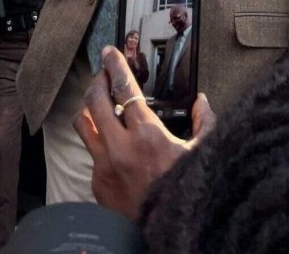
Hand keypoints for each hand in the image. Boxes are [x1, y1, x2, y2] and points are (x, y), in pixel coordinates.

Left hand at [73, 46, 214, 219]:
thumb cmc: (187, 194)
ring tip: (97, 100)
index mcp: (147, 136)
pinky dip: (98, 139)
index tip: (110, 52)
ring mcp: (104, 166)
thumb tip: (202, 102)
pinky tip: (109, 138)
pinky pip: (91, 152)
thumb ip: (205, 124)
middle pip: (95, 100)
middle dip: (98, 80)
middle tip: (102, 72)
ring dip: (89, 107)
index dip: (115, 66)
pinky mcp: (97, 184)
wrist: (170, 236)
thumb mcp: (204, 156)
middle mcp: (120, 148)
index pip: (124, 88)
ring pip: (83, 123)